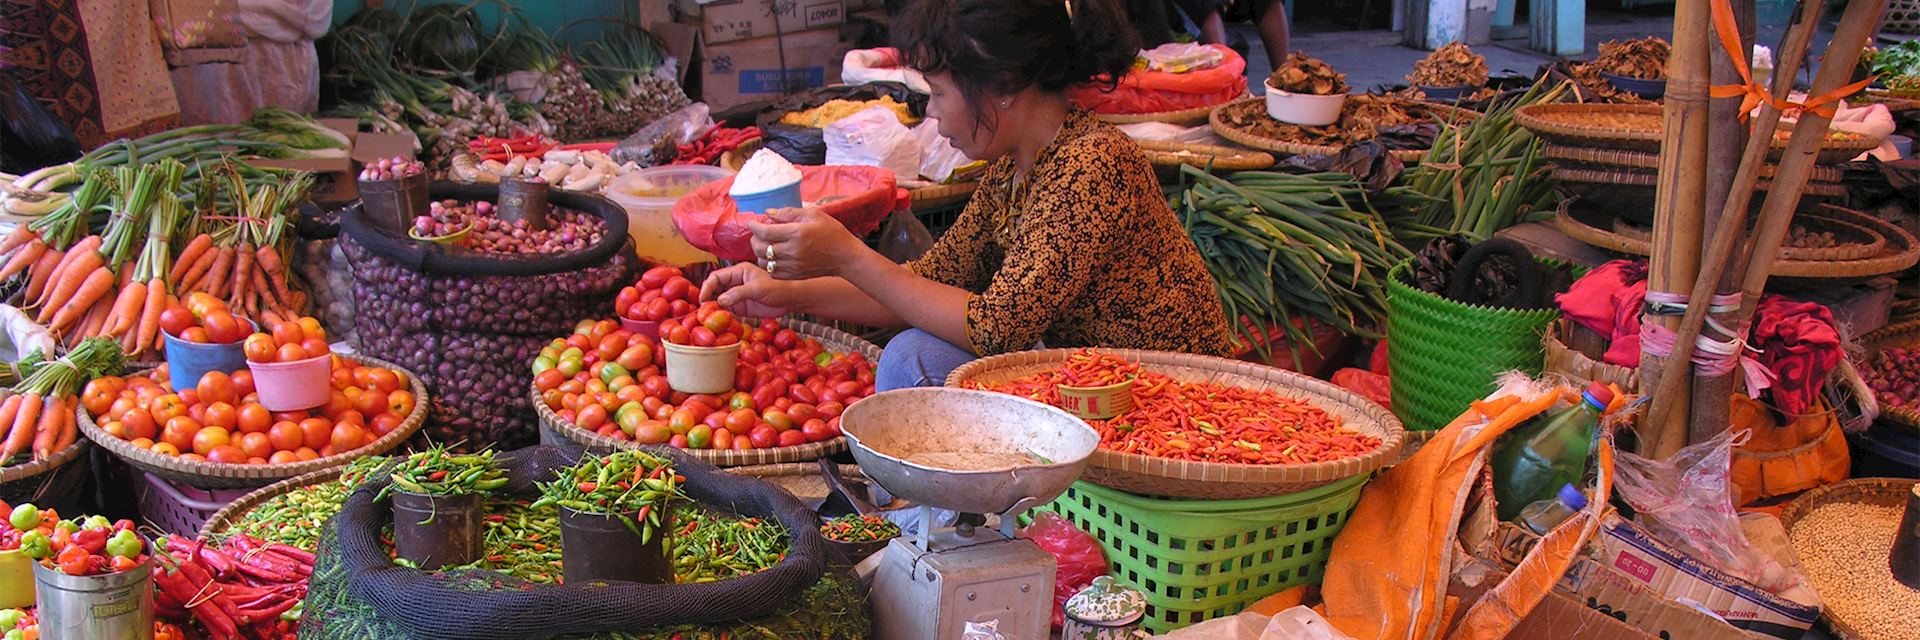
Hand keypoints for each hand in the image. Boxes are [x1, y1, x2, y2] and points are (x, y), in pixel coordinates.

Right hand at [699, 263, 795, 318]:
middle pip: (714, 289)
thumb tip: (720, 301)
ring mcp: (737, 295)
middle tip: (704, 311)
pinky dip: (722, 316)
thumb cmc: (777, 287)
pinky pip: (727, 311)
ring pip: (719, 301)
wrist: (790, 299)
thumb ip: (739, 293)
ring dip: (713, 309)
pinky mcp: (740, 307)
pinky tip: (720, 322)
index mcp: (738, 272)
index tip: (703, 298)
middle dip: (708, 298)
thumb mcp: (758, 289)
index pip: (716, 277)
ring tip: (709, 318)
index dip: (707, 287)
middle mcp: (735, 282)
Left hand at [748, 207, 862, 279]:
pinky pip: (772, 273)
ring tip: (764, 245)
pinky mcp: (795, 275)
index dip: (755, 226)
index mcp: (796, 233)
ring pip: (763, 262)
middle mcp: (792, 251)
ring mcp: (793, 266)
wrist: (845, 256)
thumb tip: (768, 212)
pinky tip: (773, 257)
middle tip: (758, 233)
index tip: (753, 222)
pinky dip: (768, 265)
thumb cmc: (832, 232)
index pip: (765, 231)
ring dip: (760, 253)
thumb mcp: (813, 215)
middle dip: (754, 239)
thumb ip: (789, 212)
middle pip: (761, 247)